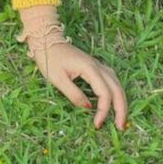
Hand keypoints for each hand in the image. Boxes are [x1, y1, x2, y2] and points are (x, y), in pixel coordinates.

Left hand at [17, 4, 127, 130]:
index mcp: (89, 68)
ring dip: (121, 101)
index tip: (97, 125)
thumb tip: (89, 108)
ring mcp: (96, 64)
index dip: (104, 111)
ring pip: (117, 83)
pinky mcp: (94, 65)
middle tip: (120, 127)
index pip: (104, 93)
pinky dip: (115, 92)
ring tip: (120, 118)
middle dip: (121, 109)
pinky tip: (114, 101)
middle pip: (117, 88)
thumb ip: (74, 94)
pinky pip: (111, 79)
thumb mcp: (57, 79)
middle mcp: (97, 66)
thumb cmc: (49, 59)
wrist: (45, 40)